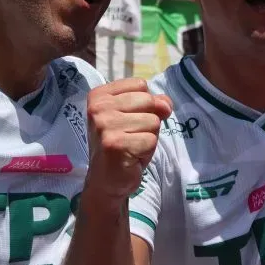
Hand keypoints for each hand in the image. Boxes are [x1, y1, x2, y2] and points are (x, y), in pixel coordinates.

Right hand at [85, 79, 172, 200]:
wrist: (107, 180)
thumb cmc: (122, 145)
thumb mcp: (136, 117)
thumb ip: (152, 103)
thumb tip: (166, 104)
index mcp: (99, 96)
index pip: (140, 85)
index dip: (145, 104)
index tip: (128, 120)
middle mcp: (98, 108)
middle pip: (148, 101)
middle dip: (148, 121)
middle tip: (131, 137)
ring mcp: (105, 126)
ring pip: (152, 121)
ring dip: (148, 138)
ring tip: (131, 147)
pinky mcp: (116, 144)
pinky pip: (151, 140)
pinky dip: (146, 151)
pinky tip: (131, 157)